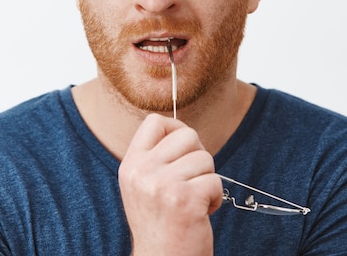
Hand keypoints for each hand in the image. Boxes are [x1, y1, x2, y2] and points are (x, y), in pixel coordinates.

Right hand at [119, 114, 222, 255]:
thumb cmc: (159, 225)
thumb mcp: (142, 185)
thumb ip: (154, 158)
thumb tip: (182, 132)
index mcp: (130, 165)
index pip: (154, 122)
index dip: (175, 128)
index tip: (183, 149)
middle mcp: (142, 172)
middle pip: (187, 135)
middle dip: (198, 156)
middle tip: (192, 179)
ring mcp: (162, 185)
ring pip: (205, 158)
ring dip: (207, 180)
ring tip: (194, 200)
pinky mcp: (185, 200)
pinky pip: (216, 181)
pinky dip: (215, 198)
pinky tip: (201, 213)